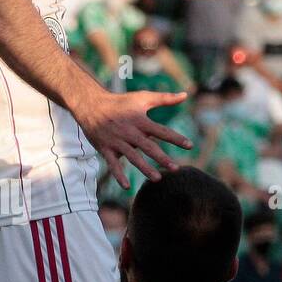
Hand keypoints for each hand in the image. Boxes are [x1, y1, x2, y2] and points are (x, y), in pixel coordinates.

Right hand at [75, 88, 191, 188]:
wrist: (91, 105)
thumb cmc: (120, 102)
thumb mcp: (142, 98)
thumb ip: (165, 98)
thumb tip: (185, 95)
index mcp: (140, 120)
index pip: (161, 130)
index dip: (175, 138)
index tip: (189, 145)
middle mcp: (129, 131)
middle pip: (148, 147)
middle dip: (162, 158)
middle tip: (175, 168)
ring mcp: (117, 141)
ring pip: (132, 157)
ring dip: (144, 168)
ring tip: (157, 178)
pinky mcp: (106, 149)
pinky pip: (112, 164)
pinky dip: (118, 175)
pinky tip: (126, 186)